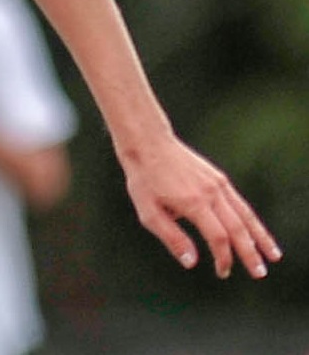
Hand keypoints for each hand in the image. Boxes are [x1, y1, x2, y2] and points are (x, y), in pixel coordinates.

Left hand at [122, 137, 281, 278]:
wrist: (149, 144)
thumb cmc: (144, 180)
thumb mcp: (148, 212)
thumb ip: (172, 238)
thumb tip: (192, 263)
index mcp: (193, 203)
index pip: (218, 237)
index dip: (223, 258)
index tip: (222, 272)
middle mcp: (211, 193)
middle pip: (238, 228)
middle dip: (251, 253)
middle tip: (260, 274)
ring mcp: (217, 184)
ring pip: (246, 215)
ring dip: (260, 237)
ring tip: (273, 255)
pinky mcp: (218, 178)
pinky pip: (240, 203)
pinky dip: (252, 219)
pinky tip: (257, 230)